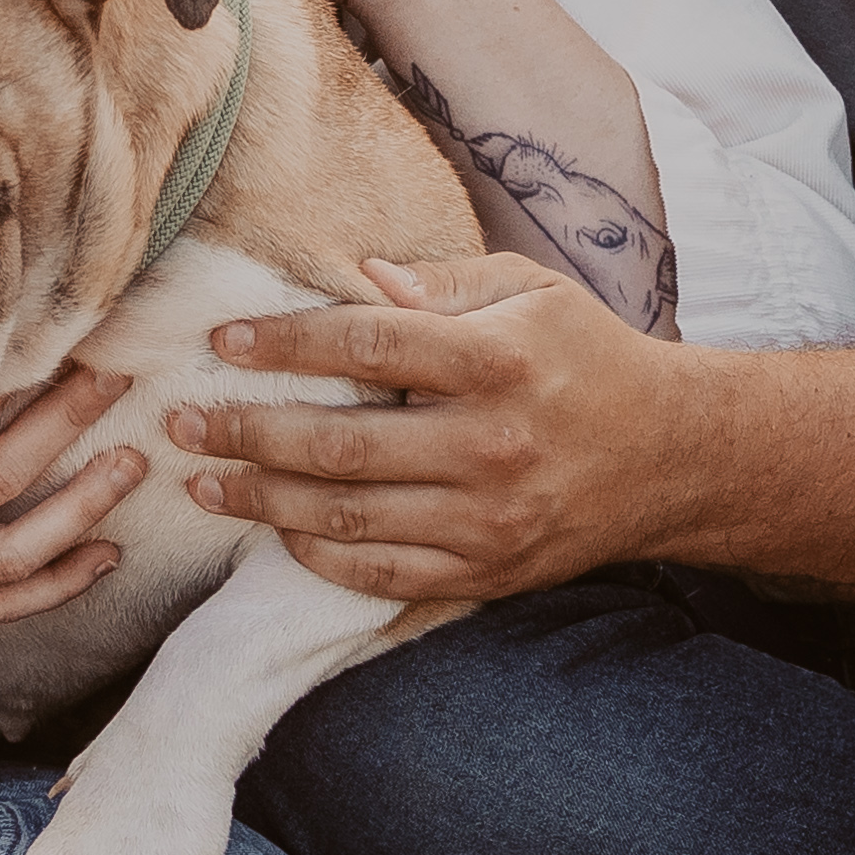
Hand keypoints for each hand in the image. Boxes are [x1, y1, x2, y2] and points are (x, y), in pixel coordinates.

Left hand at [166, 249, 690, 602]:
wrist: (673, 457)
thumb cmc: (588, 357)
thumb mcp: (531, 291)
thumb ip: (441, 283)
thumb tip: (358, 278)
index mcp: (497, 359)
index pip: (366, 347)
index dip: (283, 344)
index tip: (222, 343)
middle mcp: (491, 443)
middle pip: (340, 444)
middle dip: (245, 434)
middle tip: (181, 423)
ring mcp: (489, 518)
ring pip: (348, 518)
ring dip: (261, 501)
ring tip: (202, 481)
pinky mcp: (488, 572)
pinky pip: (382, 576)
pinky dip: (319, 557)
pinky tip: (277, 529)